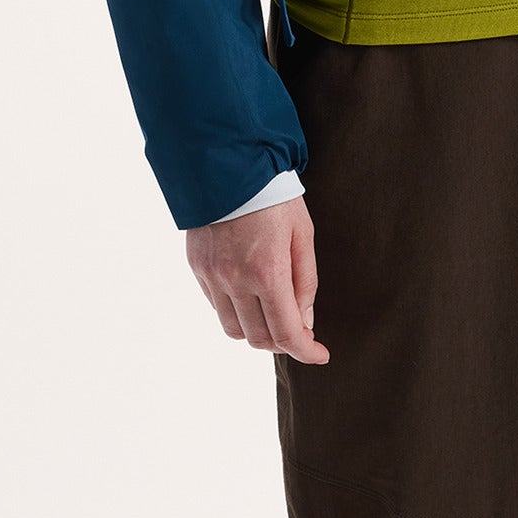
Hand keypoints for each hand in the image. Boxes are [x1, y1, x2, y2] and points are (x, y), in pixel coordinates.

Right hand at [186, 197, 330, 362]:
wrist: (230, 162)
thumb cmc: (274, 196)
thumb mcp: (302, 233)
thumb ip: (306, 282)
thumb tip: (305, 322)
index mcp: (268, 273)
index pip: (287, 334)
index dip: (306, 351)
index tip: (320, 354)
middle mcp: (236, 281)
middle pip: (260, 338)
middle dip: (283, 342)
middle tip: (299, 330)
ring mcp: (213, 276)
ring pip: (234, 330)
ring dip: (257, 332)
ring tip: (273, 315)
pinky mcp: (197, 268)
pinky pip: (217, 306)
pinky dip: (235, 311)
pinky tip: (249, 294)